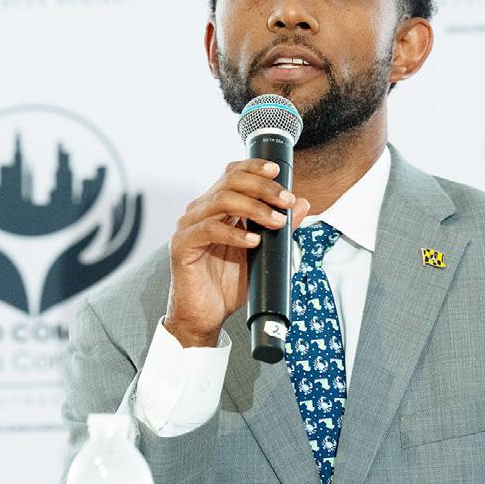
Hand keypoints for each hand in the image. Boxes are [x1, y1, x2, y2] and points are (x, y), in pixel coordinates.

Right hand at [164, 159, 309, 347]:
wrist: (205, 316)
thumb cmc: (228, 283)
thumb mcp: (262, 252)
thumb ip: (280, 227)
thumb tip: (302, 204)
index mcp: (216, 207)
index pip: (233, 174)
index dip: (254, 167)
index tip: (278, 171)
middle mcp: (200, 211)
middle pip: (230, 182)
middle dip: (263, 188)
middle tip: (285, 201)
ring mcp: (188, 226)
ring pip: (222, 201)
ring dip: (254, 208)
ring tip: (276, 222)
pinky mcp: (182, 245)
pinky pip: (209, 230)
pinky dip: (235, 233)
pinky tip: (253, 241)